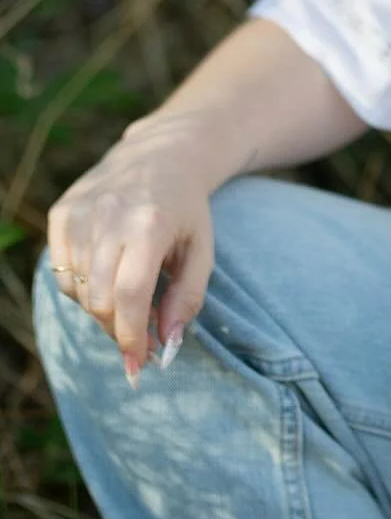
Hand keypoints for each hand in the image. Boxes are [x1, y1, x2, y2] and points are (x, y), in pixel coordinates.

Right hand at [46, 117, 215, 382]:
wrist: (162, 153)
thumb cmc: (186, 209)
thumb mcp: (201, 250)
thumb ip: (188, 298)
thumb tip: (168, 345)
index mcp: (150, 223)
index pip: (130, 295)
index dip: (132, 336)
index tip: (140, 364)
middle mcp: (109, 216)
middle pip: (99, 299)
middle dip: (117, 329)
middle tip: (139, 339)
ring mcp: (80, 213)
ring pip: (77, 290)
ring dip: (102, 310)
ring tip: (129, 300)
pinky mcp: (61, 213)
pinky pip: (61, 272)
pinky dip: (81, 287)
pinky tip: (106, 275)